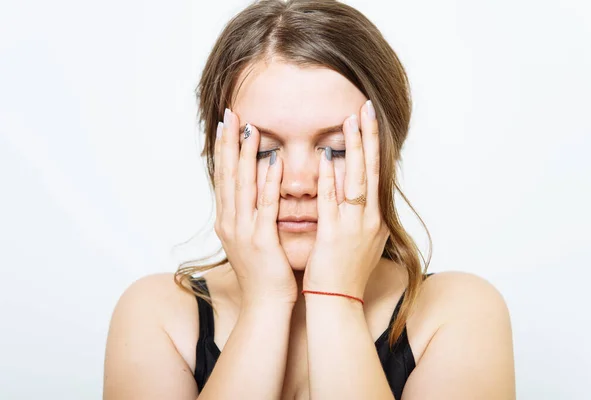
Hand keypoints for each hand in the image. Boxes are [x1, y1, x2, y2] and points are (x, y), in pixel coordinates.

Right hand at [214, 108, 296, 307]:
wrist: (266, 305)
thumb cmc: (264, 273)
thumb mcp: (251, 239)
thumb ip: (251, 214)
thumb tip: (256, 190)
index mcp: (228, 220)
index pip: (224, 177)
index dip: (224, 150)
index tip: (226, 124)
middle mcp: (230, 222)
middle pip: (228, 175)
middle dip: (229, 143)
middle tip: (230, 114)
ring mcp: (243, 232)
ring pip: (242, 186)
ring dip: (245, 156)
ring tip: (249, 128)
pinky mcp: (261, 241)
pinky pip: (265, 206)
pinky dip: (268, 183)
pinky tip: (273, 162)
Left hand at [303, 100, 389, 299]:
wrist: (338, 301)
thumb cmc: (346, 272)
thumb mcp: (362, 241)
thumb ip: (362, 216)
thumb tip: (359, 194)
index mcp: (375, 219)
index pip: (377, 174)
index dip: (374, 146)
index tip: (370, 120)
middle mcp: (369, 219)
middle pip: (372, 170)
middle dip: (368, 138)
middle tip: (365, 108)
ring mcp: (354, 227)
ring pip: (357, 180)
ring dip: (354, 149)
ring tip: (351, 121)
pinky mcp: (335, 236)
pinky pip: (333, 202)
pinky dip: (331, 179)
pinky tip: (327, 159)